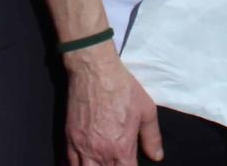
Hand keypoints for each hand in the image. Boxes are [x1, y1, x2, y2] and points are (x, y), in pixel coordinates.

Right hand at [64, 44, 162, 165]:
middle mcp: (101, 153)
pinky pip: (70, 163)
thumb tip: (156, 156)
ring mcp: (82, 147)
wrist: (95, 71)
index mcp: (121, 149)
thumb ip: (152, 137)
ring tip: (101, 163)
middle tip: (117, 162)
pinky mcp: (70, 138)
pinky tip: (84, 164)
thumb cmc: (122, 88)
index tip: (130, 163)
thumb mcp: (146, 110)